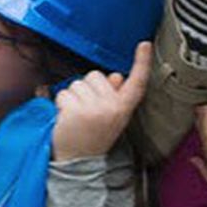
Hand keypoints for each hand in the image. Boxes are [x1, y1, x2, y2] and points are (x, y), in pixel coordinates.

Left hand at [52, 41, 151, 160]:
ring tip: (76, 116)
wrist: (78, 162)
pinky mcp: (76, 110)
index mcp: (124, 108)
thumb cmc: (93, 135)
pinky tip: (67, 119)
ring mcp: (94, 109)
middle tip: (86, 111)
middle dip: (87, 88)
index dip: (142, 63)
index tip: (145, 44)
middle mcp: (113, 107)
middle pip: (95, 76)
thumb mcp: (111, 117)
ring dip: (72, 96)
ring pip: (77, 83)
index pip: (136, 83)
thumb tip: (116, 76)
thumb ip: (114, 95)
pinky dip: (61, 103)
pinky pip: (64, 93)